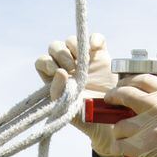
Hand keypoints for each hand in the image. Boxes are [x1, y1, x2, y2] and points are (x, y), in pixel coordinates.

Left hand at [35, 32, 119, 156]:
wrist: (113, 118)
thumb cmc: (87, 117)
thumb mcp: (69, 109)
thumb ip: (59, 93)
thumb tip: (59, 72)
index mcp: (55, 79)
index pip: (43, 62)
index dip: (46, 63)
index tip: (55, 70)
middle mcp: (67, 66)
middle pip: (55, 47)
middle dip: (60, 54)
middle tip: (70, 67)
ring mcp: (84, 59)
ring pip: (72, 40)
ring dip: (74, 46)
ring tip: (83, 62)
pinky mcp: (100, 55)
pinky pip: (95, 38)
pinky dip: (95, 39)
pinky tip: (96, 49)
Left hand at [106, 74, 156, 156]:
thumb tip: (144, 99)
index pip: (143, 80)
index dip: (128, 81)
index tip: (121, 86)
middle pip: (126, 94)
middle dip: (114, 96)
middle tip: (110, 100)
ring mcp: (149, 127)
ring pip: (119, 124)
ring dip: (119, 132)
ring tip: (126, 137)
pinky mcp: (141, 147)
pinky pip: (119, 144)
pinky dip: (118, 148)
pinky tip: (122, 150)